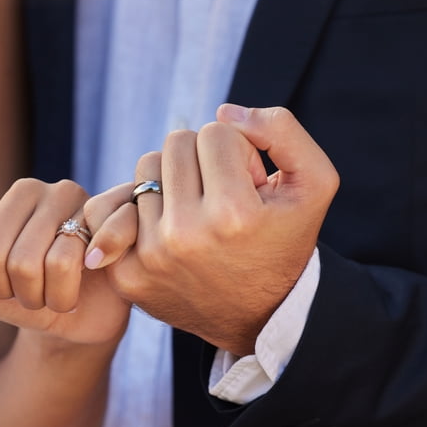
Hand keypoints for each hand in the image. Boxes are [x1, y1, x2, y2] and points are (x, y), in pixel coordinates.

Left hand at [0, 179, 130, 345]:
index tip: (14, 290)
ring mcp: (97, 202)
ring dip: (60, 299)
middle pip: (23, 261)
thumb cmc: (35, 296)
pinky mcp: (128, 223)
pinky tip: (94, 283)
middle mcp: (58, 190)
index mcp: (20, 195)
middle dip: (31, 297)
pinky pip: (97, 254)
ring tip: (65, 295)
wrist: (86, 317)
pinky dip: (89, 282)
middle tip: (43, 296)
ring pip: (61, 264)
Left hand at [89, 104, 338, 356]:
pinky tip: (165, 225)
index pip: (216, 132)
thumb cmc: (285, 241)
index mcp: (233, 213)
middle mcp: (185, 236)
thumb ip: (282, 130)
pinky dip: (139, 207)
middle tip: (224, 198)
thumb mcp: (314, 184)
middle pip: (175, 144)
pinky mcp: (125, 274)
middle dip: (204, 162)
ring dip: (173, 182)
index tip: (251, 187)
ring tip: (200, 213)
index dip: (240, 152)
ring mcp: (150, 257)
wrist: (260, 316)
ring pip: (146, 169)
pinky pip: (112, 206)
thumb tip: (224, 110)